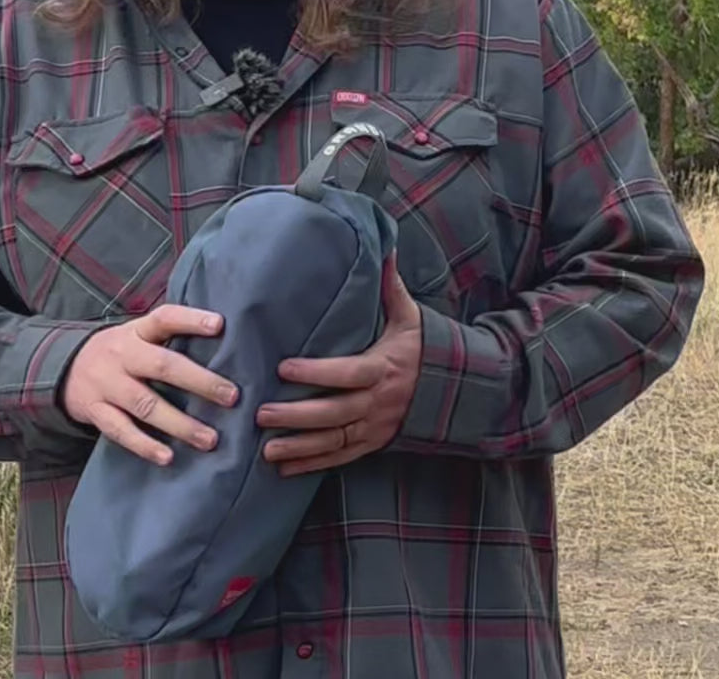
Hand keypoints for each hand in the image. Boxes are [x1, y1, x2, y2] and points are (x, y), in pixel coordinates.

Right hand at [61, 305, 237, 465]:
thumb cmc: (122, 352)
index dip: (191, 319)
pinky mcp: (96, 412)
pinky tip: (169, 456)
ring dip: (180, 424)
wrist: (65, 368)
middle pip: (162, 366)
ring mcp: (107, 384)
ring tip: (210, 438)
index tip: (220, 324)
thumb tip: (222, 335)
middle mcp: (122, 355)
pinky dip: (145, 445)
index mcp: (137, 331)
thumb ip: (171, 336)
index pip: (164, 319)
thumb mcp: (139, 334)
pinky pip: (121, 431)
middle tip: (232, 396)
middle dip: (199, 382)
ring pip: (145, 404)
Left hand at [257, 252, 422, 476]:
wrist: (456, 391)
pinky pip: (341, 457)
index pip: (347, 372)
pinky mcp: (373, 443)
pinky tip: (283, 468)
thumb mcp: (410, 317)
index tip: (284, 368)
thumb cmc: (423, 349)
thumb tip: (386, 249)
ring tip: (266, 450)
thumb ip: (391, 288)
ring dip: (300, 447)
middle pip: (335, 412)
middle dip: (298, 416)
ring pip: (335, 440)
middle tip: (262, 414)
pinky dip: (312, 465)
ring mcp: (375, 427)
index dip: (316, 372)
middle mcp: (378, 401)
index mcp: (384, 367)